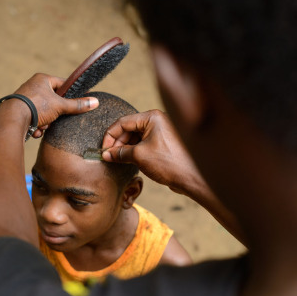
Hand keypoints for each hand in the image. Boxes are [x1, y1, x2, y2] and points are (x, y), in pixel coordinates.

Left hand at [0, 73, 98, 135]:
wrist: (12, 119)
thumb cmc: (36, 106)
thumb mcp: (60, 105)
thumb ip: (77, 105)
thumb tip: (96, 101)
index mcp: (42, 79)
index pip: (62, 84)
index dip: (70, 94)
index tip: (75, 103)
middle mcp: (32, 87)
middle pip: (53, 102)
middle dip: (55, 115)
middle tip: (55, 118)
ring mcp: (25, 99)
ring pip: (44, 113)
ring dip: (46, 123)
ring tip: (42, 126)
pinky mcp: (20, 112)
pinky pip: (34, 119)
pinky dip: (36, 127)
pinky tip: (34, 130)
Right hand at [102, 110, 245, 242]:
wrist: (192, 178)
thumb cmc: (170, 163)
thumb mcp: (139, 156)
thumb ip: (120, 153)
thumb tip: (107, 154)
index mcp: (152, 117)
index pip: (123, 122)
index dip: (110, 136)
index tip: (103, 149)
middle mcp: (157, 121)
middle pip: (129, 129)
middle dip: (117, 143)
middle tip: (109, 157)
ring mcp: (161, 132)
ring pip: (136, 137)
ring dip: (125, 148)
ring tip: (117, 160)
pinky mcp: (163, 144)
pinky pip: (144, 144)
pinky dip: (134, 152)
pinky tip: (128, 161)